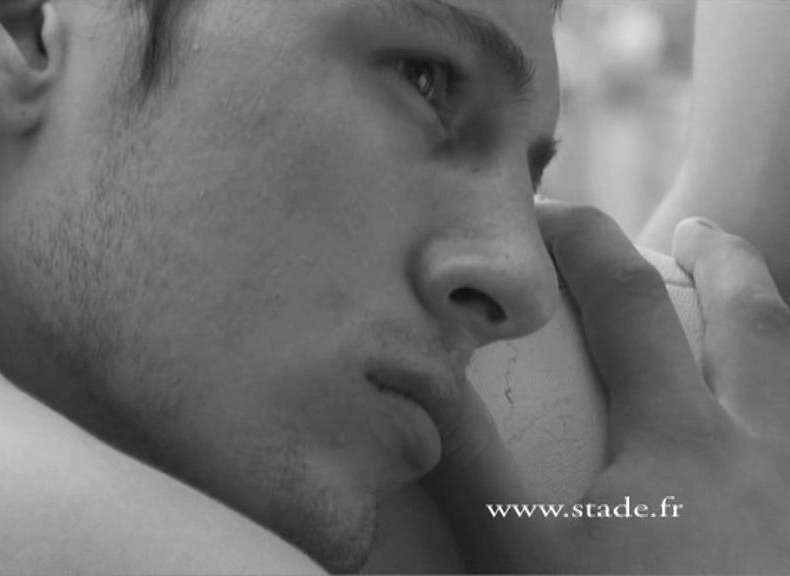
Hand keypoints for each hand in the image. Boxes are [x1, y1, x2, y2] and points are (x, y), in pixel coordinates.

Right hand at [424, 201, 789, 572]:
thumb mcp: (520, 556)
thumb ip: (460, 457)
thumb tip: (396, 370)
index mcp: (683, 438)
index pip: (629, 303)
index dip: (585, 244)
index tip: (545, 214)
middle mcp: (758, 451)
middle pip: (754, 319)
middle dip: (722, 259)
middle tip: (693, 231)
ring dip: (763, 326)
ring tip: (735, 311)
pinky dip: (777, 404)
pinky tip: (751, 435)